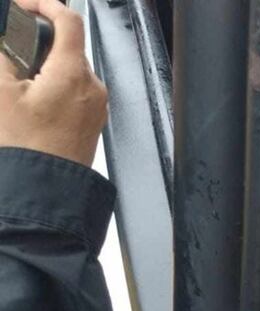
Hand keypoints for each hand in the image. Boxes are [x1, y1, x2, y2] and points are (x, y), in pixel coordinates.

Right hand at [0, 0, 106, 165]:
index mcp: (73, 72)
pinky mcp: (92, 122)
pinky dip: (53, 88)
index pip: (68, 20)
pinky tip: (32, 104)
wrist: (45, 188)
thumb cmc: (27, 146)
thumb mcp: (1, 91)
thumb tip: (8, 40)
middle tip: (12, 53)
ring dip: (43, 68)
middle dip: (37, 44)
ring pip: (69, 71)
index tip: (26, 6)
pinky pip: (74, 93)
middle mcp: (92, 87)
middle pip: (66, 48)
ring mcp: (95, 106)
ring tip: (19, 87)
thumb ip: (5, 56)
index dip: (46, 4)